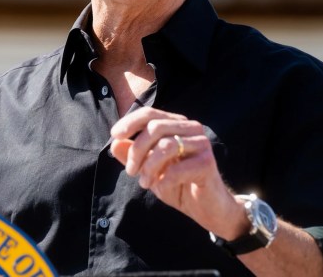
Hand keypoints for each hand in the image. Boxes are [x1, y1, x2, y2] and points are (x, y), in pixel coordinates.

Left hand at [109, 107, 247, 238]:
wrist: (208, 209)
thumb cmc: (178, 185)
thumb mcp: (149, 171)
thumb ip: (132, 156)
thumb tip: (115, 144)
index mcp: (177, 125)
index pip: (150, 114)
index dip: (130, 122)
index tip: (114, 135)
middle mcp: (191, 129)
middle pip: (155, 127)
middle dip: (136, 151)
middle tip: (131, 172)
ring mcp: (201, 144)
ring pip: (165, 145)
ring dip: (148, 167)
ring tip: (145, 183)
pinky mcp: (207, 162)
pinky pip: (177, 168)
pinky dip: (163, 180)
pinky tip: (161, 188)